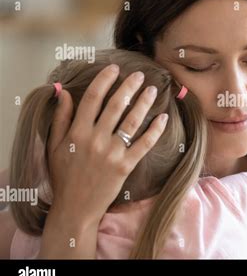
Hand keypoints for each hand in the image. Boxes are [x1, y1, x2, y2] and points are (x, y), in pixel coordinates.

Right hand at [47, 64, 167, 224]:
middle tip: (140, 75)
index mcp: (78, 131)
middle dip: (130, 87)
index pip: (93, 98)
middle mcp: (96, 139)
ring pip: (132, 121)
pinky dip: (155, 130)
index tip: (115, 68)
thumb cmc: (64, 175)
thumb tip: (64, 92)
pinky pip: (144, 144)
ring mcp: (112, 153)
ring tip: (153, 90)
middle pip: (116, 106)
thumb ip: (61, 118)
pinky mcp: (126, 166)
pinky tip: (163, 118)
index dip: (105, 80)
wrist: (76, 207)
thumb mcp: (55, 145)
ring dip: (144, 103)